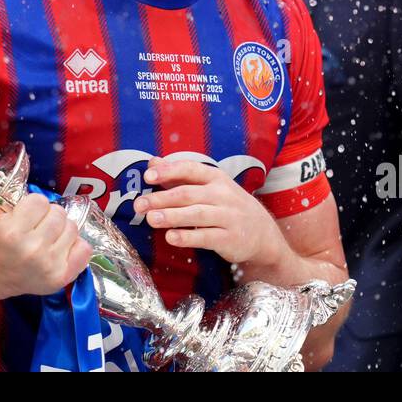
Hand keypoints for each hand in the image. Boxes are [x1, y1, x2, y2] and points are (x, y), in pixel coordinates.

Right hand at [0, 184, 91, 300]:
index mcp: (11, 234)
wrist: (2, 276)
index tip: (26, 215)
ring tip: (49, 237)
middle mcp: (31, 250)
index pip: (39, 201)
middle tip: (38, 227)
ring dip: (62, 229)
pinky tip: (61, 249)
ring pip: (72, 227)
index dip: (33, 206)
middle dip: (49, 217)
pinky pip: (85, 248)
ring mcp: (49, 265)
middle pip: (58, 213)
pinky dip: (77, 246)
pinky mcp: (64, 276)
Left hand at [136, 158, 286, 267]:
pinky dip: (188, 237)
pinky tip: (170, 237)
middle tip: (139, 204)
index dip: (169, 171)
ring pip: (196, 214)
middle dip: (161, 198)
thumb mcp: (209, 186)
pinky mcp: (229, 238)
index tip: (148, 176)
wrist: (262, 232)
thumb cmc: (227, 206)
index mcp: (215, 178)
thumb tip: (152, 163)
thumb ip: (179, 175)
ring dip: (172, 216)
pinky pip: (206, 237)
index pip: (190, 170)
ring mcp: (228, 217)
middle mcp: (222, 195)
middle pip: (188, 194)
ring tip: (150, 219)